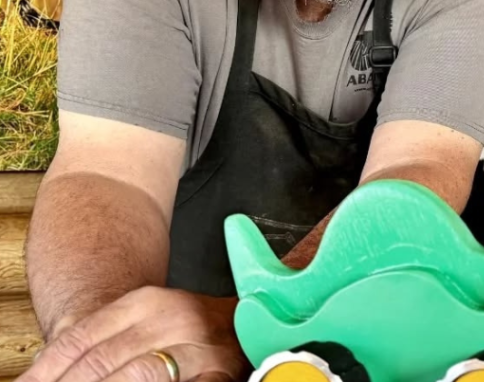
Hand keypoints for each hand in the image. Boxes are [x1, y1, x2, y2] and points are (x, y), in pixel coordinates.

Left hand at [17, 286, 246, 381]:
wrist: (245, 314)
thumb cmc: (185, 327)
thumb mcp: (142, 321)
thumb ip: (99, 343)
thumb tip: (45, 374)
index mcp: (145, 302)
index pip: (82, 338)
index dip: (48, 370)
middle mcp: (172, 317)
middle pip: (102, 360)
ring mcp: (198, 344)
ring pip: (137, 374)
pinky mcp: (220, 371)